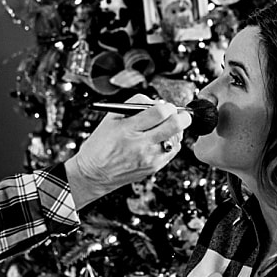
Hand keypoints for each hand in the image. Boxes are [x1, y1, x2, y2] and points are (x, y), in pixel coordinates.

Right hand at [65, 96, 191, 208]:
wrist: (94, 174)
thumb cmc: (101, 144)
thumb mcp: (111, 118)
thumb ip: (135, 104)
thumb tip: (158, 103)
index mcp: (127, 129)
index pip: (160, 112)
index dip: (167, 106)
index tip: (166, 106)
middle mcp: (140, 144)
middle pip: (175, 125)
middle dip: (182, 116)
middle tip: (179, 115)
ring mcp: (149, 158)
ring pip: (177, 139)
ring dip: (175, 131)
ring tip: (165, 128)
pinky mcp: (153, 168)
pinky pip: (172, 150)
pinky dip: (171, 142)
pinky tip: (160, 140)